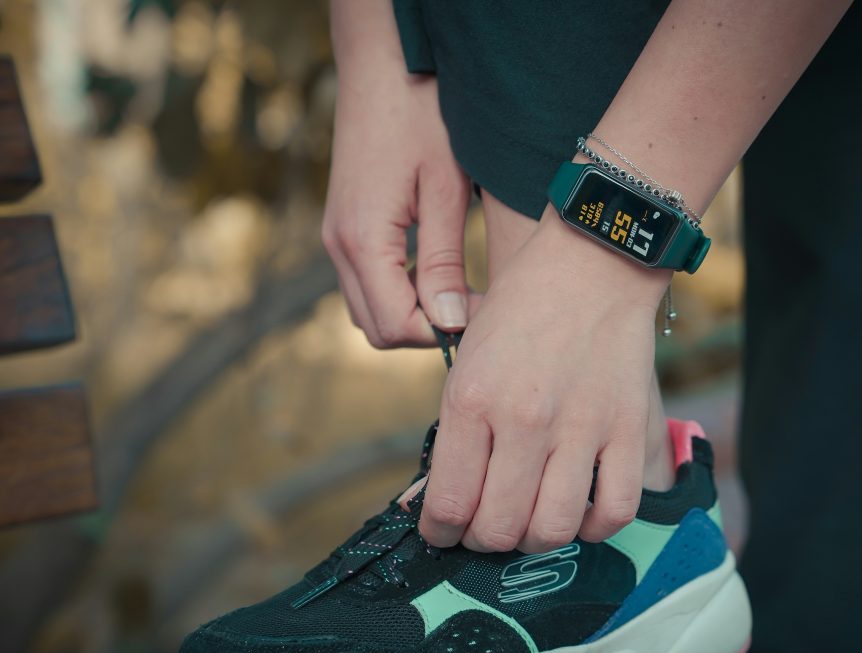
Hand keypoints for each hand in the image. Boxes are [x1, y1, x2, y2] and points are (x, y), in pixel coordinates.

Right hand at [321, 61, 477, 347]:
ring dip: (411, 313)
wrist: (381, 66)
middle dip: (427, 329)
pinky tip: (432, 271)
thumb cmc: (420, 116)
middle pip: (378, 329)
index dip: (443, 332)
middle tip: (473, 304)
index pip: (397, 325)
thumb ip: (443, 262)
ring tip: (457, 288)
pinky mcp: (341, 229)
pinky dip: (397, 293)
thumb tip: (450, 322)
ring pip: (368, 311)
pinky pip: (364, 285)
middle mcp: (338, 246)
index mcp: (362, 239)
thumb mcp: (445, 189)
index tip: (484, 312)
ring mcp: (335, 239)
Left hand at [419, 207, 671, 552]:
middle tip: (485, 527)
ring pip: (554, 529)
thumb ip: (451, 436)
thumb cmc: (518, 314)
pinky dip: (595, 526)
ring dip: (536, 539)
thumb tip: (431, 504)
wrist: (590, 266)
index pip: (449, 504)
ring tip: (530, 521)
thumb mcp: (465, 364)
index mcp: (472, 399)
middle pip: (499, 528)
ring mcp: (581, 425)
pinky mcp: (628, 427)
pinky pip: (615, 510)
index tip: (444, 532)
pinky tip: (581, 510)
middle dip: (483, 541)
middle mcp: (524, 418)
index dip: (440, 533)